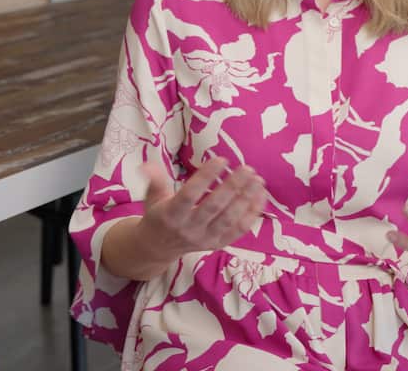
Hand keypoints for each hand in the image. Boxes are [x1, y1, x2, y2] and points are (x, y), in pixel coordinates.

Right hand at [135, 157, 266, 264]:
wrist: (158, 248)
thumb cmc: (158, 215)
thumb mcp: (153, 196)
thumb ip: (155, 179)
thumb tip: (147, 164)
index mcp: (171, 214)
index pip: (190, 194)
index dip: (206, 176)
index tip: (222, 159)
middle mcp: (189, 228)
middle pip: (214, 206)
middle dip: (233, 186)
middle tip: (247, 168)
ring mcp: (205, 239)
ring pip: (230, 219)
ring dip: (246, 199)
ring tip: (258, 180)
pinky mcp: (218, 245)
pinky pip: (239, 230)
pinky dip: (252, 214)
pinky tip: (260, 196)